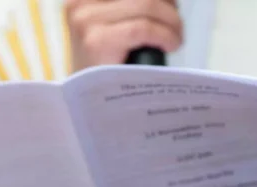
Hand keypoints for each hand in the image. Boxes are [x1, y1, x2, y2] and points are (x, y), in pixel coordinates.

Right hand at [65, 0, 182, 71]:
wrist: (86, 105)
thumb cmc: (104, 68)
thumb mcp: (111, 27)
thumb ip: (130, 10)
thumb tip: (168, 0)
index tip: (170, 6)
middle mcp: (80, 3)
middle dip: (168, 6)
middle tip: (176, 26)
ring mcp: (86, 21)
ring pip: (148, 5)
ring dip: (172, 22)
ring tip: (175, 38)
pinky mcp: (97, 41)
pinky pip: (145, 28)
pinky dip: (165, 35)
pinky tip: (170, 45)